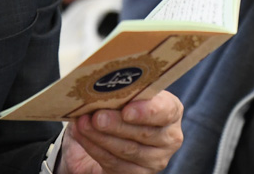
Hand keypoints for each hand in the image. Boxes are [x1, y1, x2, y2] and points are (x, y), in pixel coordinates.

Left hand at [58, 91, 183, 173]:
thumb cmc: (118, 107)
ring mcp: (155, 159)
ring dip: (101, 137)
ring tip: (83, 124)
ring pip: (128, 150)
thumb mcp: (123, 95)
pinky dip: (95, 148)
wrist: (105, 133)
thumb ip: (119, 93)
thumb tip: (100, 91)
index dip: (146, 111)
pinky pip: (115, 164)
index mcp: (171, 110)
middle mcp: (169, 137)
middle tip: (96, 116)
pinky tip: (83, 136)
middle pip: (144, 133)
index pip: (165, 111)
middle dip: (116, 124)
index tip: (126, 110)